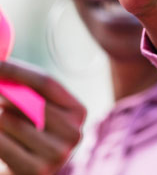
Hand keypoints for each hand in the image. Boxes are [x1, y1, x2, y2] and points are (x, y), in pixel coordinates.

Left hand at [0, 60, 85, 174]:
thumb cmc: (30, 131)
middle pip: (31, 101)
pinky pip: (2, 143)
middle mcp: (74, 133)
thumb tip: (2, 64)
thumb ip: (28, 88)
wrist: (25, 172)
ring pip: (12, 121)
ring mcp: (57, 154)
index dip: (19, 71)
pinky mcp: (36, 171)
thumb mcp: (37, 107)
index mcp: (78, 111)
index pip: (47, 82)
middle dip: (5, 92)